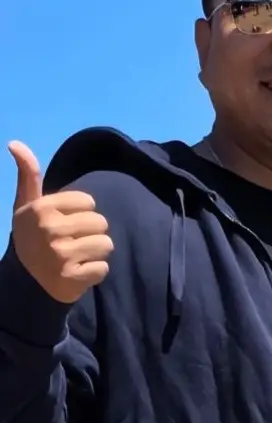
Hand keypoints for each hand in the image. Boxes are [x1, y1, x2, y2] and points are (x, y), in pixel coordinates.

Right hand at [9, 142, 112, 304]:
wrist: (24, 279)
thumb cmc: (31, 235)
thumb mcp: (26, 204)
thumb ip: (28, 174)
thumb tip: (14, 143)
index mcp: (42, 208)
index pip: (89, 201)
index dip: (81, 212)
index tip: (65, 222)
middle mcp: (50, 229)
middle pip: (101, 223)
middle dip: (91, 232)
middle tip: (73, 241)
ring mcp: (61, 254)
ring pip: (106, 245)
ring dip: (96, 252)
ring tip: (77, 256)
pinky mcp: (72, 278)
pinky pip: (103, 268)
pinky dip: (94, 273)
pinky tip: (78, 272)